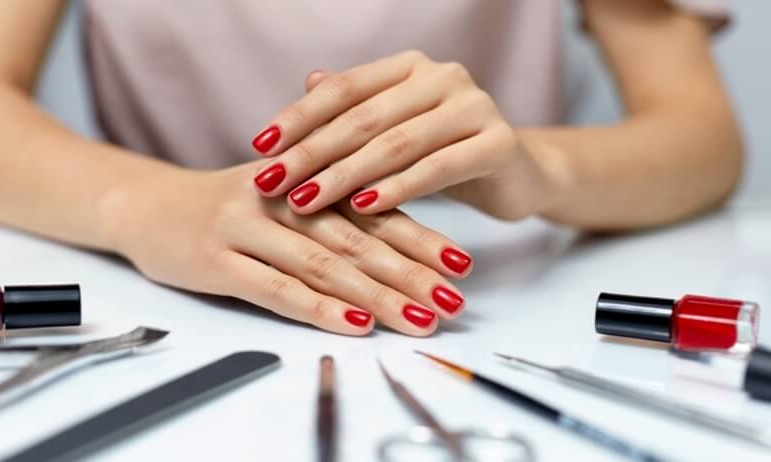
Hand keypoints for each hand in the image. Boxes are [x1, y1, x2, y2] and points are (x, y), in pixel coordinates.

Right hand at [106, 162, 472, 335]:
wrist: (147, 204)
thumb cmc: (226, 205)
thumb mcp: (279, 190)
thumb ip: (332, 203)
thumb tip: (398, 239)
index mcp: (303, 176)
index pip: (371, 209)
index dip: (419, 237)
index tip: (460, 264)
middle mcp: (280, 197)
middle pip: (356, 238)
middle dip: (410, 272)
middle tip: (452, 299)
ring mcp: (245, 228)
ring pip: (322, 264)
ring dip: (376, 296)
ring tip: (420, 319)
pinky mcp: (216, 261)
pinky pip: (274, 289)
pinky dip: (318, 308)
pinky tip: (355, 325)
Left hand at [250, 50, 565, 219]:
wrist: (517, 172)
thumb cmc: (443, 152)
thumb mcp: (395, 132)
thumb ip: (355, 110)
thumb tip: (307, 82)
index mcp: (409, 67)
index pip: (344, 89)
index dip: (299, 116)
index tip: (259, 147)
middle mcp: (442, 76)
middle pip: (364, 117)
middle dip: (313, 152)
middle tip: (272, 182)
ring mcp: (474, 105)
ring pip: (397, 143)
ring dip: (346, 175)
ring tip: (305, 200)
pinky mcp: (498, 142)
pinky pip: (439, 167)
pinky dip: (399, 188)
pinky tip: (363, 206)